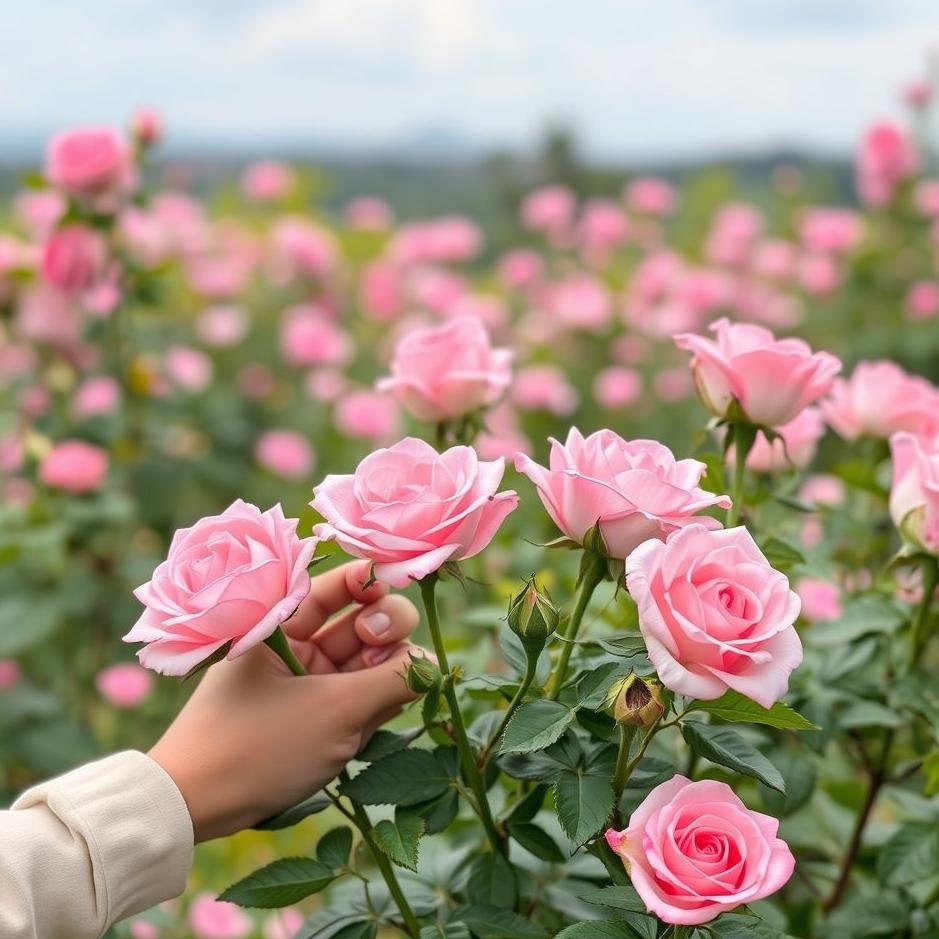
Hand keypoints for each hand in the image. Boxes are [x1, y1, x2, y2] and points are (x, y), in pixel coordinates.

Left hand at [149, 560, 427, 841]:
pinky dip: (371, 707)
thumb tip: (434, 662)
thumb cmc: (257, 746)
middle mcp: (296, 647)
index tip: (395, 588)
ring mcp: (307, 683)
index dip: (372, 582)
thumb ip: (393, 680)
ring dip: (382, 675)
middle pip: (361, 620)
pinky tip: (373, 723)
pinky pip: (357, 699)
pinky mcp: (313, 718)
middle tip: (380, 648)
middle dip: (384, 629)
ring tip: (383, 698)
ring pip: (366, 662)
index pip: (339, 586)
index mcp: (283, 623)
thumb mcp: (334, 712)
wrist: (194, 806)